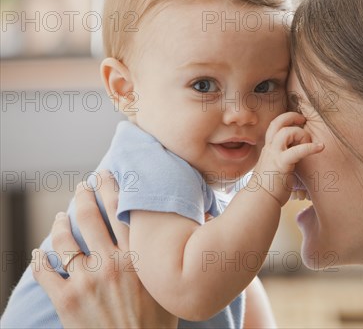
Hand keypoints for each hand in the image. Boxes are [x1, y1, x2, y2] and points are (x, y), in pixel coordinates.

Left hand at [31, 171, 177, 328]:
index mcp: (137, 257)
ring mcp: (86, 280)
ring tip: (60, 217)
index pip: (120, 211)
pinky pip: (45, 271)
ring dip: (60, 223)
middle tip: (82, 186)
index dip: (111, 189)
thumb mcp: (170, 284)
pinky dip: (39, 259)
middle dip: (84, 196)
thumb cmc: (158, 323)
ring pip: (64, 240)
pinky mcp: (66, 300)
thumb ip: (172, 254)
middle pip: (90, 217)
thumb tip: (196, 222)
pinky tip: (39, 252)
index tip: (105, 176)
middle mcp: (111, 263)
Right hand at [252, 112, 323, 205]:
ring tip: (310, 143)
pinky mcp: (282, 164)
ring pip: (286, 132)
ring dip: (301, 134)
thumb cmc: (270, 188)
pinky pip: (297, 150)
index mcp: (269, 148)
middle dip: (291, 117)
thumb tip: (296, 159)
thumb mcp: (276, 167)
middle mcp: (270, 148)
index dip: (286, 120)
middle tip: (303, 119)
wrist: (260, 200)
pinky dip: (310, 147)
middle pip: (277, 123)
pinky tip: (321, 147)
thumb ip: (284, 159)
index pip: (274, 126)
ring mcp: (274, 155)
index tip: (298, 122)